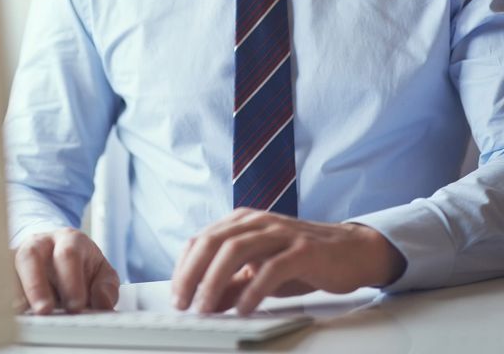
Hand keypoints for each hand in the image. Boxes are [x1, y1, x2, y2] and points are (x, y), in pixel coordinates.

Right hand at [12, 227, 119, 314]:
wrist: (60, 253)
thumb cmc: (82, 265)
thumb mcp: (101, 272)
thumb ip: (106, 287)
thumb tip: (103, 303)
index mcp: (70, 240)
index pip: (68, 254)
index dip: (71, 280)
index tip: (76, 306)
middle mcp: (41, 243)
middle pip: (32, 255)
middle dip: (36, 284)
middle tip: (44, 310)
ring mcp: (20, 255)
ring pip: (9, 266)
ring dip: (14, 291)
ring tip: (20, 314)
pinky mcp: (6, 269)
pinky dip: (1, 295)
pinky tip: (8, 312)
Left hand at [171, 209, 405, 314]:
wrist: (352, 251)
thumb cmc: (303, 260)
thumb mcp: (261, 270)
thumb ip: (235, 283)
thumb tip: (206, 302)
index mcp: (244, 222)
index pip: (203, 239)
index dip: (185, 266)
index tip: (176, 294)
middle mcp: (258, 222)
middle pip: (214, 241)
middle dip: (193, 273)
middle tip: (184, 303)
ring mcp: (281, 233)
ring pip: (237, 249)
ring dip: (216, 280)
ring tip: (206, 307)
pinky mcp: (304, 250)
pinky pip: (272, 267)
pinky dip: (254, 288)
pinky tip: (244, 308)